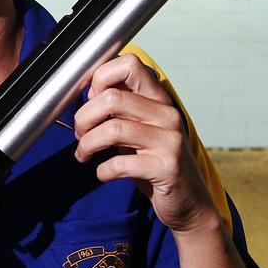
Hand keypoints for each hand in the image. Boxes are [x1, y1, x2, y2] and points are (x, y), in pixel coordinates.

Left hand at [73, 53, 217, 232]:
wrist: (187, 202)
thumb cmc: (154, 163)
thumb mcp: (137, 129)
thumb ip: (118, 109)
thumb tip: (89, 92)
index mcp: (158, 100)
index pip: (129, 65)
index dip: (101, 78)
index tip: (90, 100)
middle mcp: (166, 114)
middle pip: (112, 98)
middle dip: (84, 117)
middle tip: (80, 134)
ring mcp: (169, 141)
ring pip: (112, 129)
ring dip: (87, 144)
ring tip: (84, 154)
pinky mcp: (167, 168)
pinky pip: (120, 164)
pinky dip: (102, 170)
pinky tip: (102, 173)